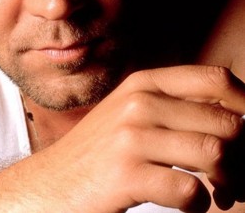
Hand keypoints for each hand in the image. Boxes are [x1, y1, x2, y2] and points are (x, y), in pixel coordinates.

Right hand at [43, 65, 244, 212]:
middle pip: (226, 121)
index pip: (215, 78)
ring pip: (216, 154)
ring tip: (216, 192)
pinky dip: (200, 204)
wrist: (53, 181)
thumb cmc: (101, 149)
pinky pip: (192, 191)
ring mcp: (131, 137)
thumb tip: (237, 118)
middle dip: (242, 155)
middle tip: (230, 176)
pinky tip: (186, 203)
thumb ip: (173, 106)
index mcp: (144, 83)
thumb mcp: (130, 112)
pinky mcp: (127, 174)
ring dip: (228, 183)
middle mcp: (139, 103)